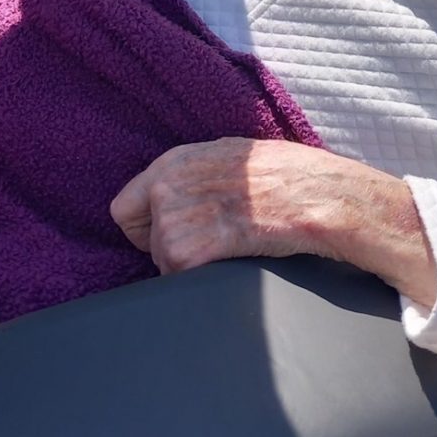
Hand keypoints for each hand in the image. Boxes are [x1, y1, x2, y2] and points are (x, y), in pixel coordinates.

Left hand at [110, 139, 436, 306]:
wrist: (313, 194)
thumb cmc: (282, 174)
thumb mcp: (229, 155)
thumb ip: (193, 173)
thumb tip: (174, 194)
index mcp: (172, 161)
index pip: (122, 208)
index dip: (145, 227)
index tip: (170, 233)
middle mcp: (165, 187)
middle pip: (143, 241)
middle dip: (167, 249)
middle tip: (208, 243)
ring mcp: (175, 219)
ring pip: (163, 264)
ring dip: (189, 267)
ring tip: (227, 248)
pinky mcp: (191, 251)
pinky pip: (178, 280)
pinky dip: (200, 280)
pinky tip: (229, 261)